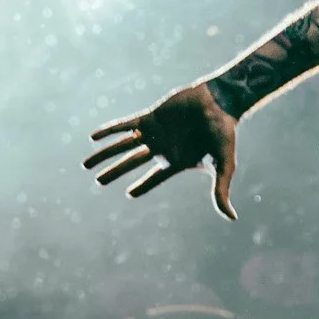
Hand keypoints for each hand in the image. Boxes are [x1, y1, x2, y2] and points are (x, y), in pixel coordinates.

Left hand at [84, 83, 239, 219]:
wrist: (221, 100)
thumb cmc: (224, 132)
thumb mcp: (224, 165)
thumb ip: (221, 190)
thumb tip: (232, 218)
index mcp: (176, 161)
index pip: (154, 178)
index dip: (141, 187)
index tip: (129, 193)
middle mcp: (163, 147)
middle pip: (132, 163)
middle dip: (114, 172)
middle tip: (98, 181)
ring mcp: (156, 131)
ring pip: (124, 145)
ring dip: (105, 154)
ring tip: (85, 164)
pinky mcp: (152, 115)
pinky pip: (126, 124)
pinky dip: (110, 131)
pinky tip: (93, 137)